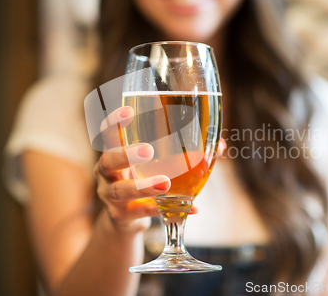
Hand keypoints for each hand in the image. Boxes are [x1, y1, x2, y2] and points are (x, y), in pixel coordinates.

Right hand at [94, 106, 225, 232]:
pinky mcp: (121, 216)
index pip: (107, 133)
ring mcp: (111, 196)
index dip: (115, 121)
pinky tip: (189, 207)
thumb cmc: (142, 178)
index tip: (130, 110)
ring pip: (121, 191)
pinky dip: (162, 210)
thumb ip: (184, 151)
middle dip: (126, 154)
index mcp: (114, 152)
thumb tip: (220, 144)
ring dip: (144, 186)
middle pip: (107, 161)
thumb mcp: (155, 162)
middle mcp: (107, 173)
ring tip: (165, 184)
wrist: (126, 216)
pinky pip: (140, 212)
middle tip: (149, 150)